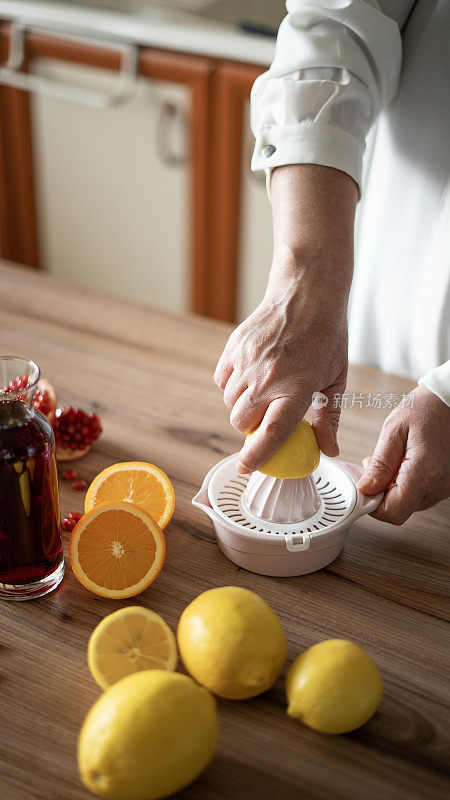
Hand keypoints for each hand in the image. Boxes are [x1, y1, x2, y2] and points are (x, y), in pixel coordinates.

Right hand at [215, 279, 347, 472]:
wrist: (306, 293)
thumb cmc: (327, 336)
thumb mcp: (336, 378)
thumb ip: (329, 417)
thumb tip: (329, 450)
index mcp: (297, 388)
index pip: (271, 433)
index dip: (256, 457)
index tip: (245, 468)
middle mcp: (269, 377)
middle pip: (241, 422)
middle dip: (250, 428)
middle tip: (268, 416)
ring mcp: (248, 362)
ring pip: (230, 403)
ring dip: (243, 406)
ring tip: (264, 391)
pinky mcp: (234, 348)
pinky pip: (223, 381)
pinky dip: (233, 385)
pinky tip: (251, 375)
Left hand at [356, 385, 449, 523]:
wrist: (448, 402)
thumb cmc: (423, 410)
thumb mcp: (393, 431)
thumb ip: (380, 464)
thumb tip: (365, 489)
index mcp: (425, 473)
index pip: (393, 512)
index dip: (372, 504)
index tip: (363, 486)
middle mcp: (438, 486)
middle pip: (399, 509)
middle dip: (380, 492)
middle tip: (375, 465)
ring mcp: (443, 488)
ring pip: (408, 503)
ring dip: (392, 487)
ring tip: (393, 460)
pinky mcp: (444, 485)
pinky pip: (418, 494)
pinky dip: (405, 484)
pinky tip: (404, 463)